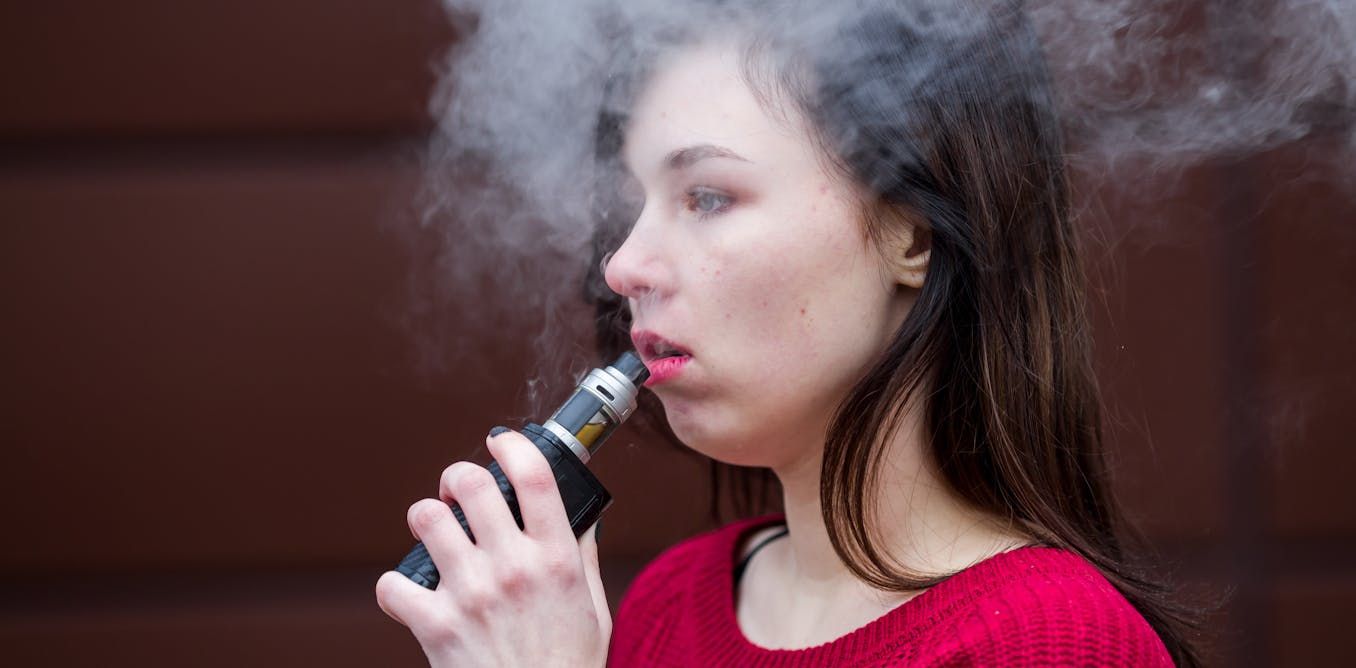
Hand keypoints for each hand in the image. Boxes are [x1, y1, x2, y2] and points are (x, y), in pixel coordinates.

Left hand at [375, 429, 610, 666]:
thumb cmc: (567, 665)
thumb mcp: (592, 605)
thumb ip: (580, 554)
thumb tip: (579, 514)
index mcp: (557, 558)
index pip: (535, 476)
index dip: (512, 446)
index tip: (500, 443)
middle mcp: (514, 568)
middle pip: (471, 485)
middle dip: (459, 477)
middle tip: (458, 490)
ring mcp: (472, 594)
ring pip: (426, 520)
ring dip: (426, 521)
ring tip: (435, 536)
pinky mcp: (437, 625)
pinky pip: (392, 584)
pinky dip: (396, 588)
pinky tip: (413, 596)